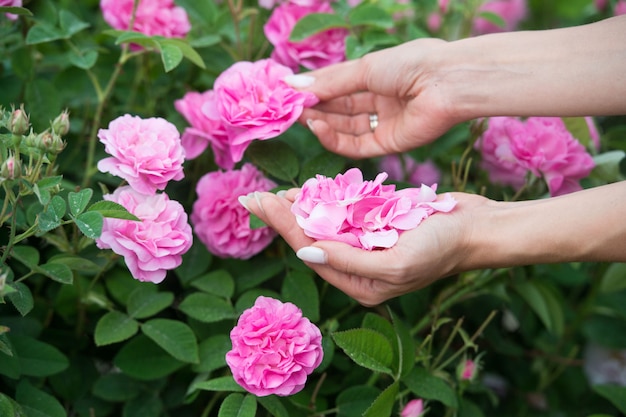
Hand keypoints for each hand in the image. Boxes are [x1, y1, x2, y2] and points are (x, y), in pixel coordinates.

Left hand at [245, 190, 490, 305]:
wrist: (476, 228)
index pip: (310, 251)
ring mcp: (368, 243)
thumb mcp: (392, 263)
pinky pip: (347, 212)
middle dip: (285, 218)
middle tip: (256, 197)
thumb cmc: (441, 249)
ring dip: (304, 207)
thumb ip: (346, 260)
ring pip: (326, 224)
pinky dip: (329, 200)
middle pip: (312, 238)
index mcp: (359, 283)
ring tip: (278, 193)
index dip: (282, 226)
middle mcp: (359, 266)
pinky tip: (312, 189)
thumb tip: (305, 250)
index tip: (259, 202)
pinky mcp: (379, 224)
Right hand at [286, 38, 460, 158]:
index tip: (288, 92)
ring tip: (299, 116)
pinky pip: (355, 145)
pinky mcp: (388, 144)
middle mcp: (379, 101)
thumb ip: (329, 82)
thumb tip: (292, 84)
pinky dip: (334, 139)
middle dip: (314, 108)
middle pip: (339, 109)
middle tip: (289, 107)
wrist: (445, 83)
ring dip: (320, 123)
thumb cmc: (409, 64)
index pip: (338, 86)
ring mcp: (383, 124)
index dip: (314, 90)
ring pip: (344, 128)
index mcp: (376, 77)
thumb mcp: (363, 69)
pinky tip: (317, 127)